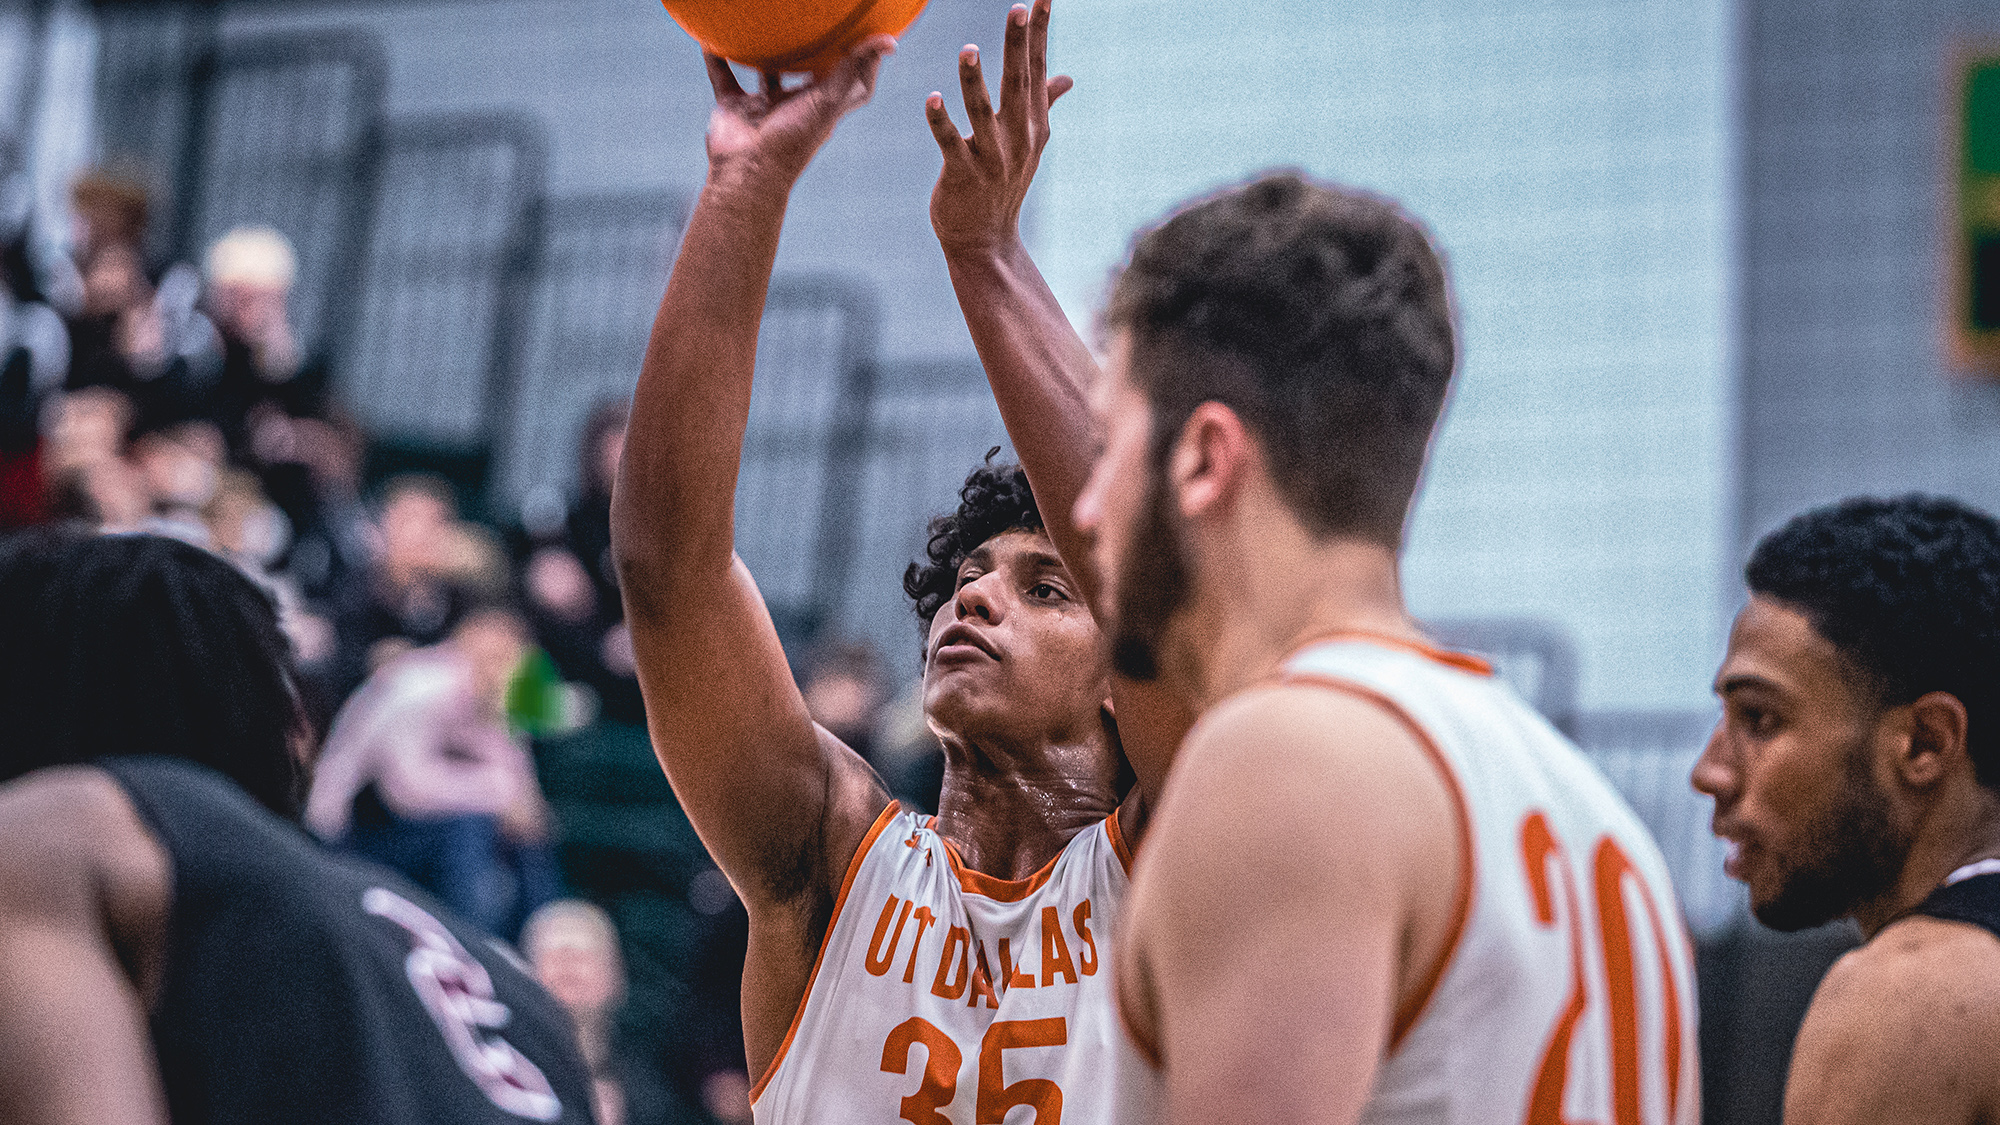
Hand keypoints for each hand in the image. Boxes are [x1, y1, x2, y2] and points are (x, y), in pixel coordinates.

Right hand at [704, 35, 896, 190]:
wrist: (748, 173)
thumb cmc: (792, 141)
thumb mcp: (828, 101)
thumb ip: (853, 69)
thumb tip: (889, 41)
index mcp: (820, 107)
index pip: (847, 81)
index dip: (860, 61)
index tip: (867, 34)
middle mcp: (793, 105)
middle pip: (806, 74)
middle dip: (811, 52)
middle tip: (814, 22)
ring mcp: (763, 107)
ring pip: (764, 73)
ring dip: (760, 52)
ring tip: (761, 22)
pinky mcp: (733, 108)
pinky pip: (723, 77)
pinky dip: (716, 59)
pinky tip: (709, 37)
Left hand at [926, 0, 1073, 252]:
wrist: (985, 239)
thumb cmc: (1002, 184)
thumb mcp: (1029, 143)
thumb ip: (1044, 104)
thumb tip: (1067, 77)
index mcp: (1031, 123)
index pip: (1037, 70)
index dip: (1039, 34)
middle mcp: (1017, 137)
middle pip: (1017, 84)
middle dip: (1018, 46)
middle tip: (1017, 9)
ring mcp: (992, 158)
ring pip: (982, 113)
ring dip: (974, 82)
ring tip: (968, 50)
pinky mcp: (963, 175)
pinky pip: (951, 144)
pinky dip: (941, 122)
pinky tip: (931, 98)